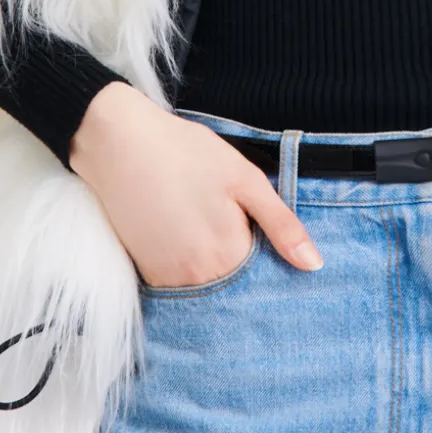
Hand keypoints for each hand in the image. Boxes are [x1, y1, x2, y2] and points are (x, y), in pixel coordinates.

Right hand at [67, 81, 324, 286]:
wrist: (117, 142)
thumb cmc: (185, 153)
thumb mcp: (245, 179)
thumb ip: (282, 225)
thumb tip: (314, 266)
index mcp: (229, 255)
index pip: (266, 279)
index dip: (273, 259)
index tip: (262, 232)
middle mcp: (197, 280)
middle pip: (236, 289)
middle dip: (244, 268)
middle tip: (229, 222)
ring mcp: (167, 280)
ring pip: (208, 289)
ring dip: (216, 270)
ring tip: (206, 224)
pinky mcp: (145, 274)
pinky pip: (180, 285)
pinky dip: (190, 269)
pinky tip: (186, 232)